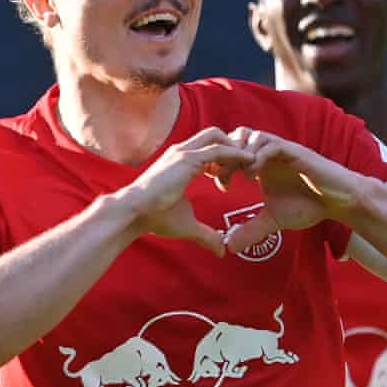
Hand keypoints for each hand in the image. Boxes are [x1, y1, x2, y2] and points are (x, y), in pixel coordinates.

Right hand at [119, 127, 254, 255]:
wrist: (134, 213)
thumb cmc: (155, 218)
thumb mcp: (187, 225)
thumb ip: (206, 234)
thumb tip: (221, 250)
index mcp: (180, 162)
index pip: (208, 148)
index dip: (224, 159)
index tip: (233, 178)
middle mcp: (182, 151)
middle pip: (215, 135)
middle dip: (233, 146)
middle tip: (246, 167)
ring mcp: (184, 152)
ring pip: (219, 137)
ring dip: (237, 148)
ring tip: (252, 165)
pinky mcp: (188, 159)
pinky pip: (219, 149)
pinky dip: (236, 153)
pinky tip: (249, 162)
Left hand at [222, 127, 362, 253]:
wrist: (338, 201)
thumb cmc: (308, 205)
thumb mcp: (273, 220)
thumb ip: (252, 230)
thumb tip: (229, 246)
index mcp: (261, 163)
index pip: (232, 150)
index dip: (220, 162)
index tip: (217, 183)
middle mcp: (268, 152)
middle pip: (236, 137)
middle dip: (225, 155)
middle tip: (220, 177)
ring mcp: (281, 150)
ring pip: (252, 135)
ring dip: (240, 153)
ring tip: (238, 177)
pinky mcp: (295, 152)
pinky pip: (271, 145)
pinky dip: (258, 157)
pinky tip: (253, 177)